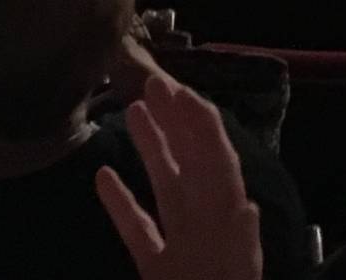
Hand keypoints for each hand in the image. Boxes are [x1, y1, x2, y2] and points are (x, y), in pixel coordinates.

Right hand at [93, 71, 261, 279]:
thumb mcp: (231, 267)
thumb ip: (235, 242)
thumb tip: (244, 208)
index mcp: (227, 224)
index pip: (218, 160)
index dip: (199, 121)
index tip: (175, 89)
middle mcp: (208, 226)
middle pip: (195, 163)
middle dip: (177, 122)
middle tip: (150, 84)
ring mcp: (183, 246)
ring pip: (168, 189)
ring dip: (151, 151)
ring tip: (129, 113)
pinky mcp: (160, 270)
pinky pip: (142, 231)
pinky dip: (124, 204)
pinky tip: (102, 177)